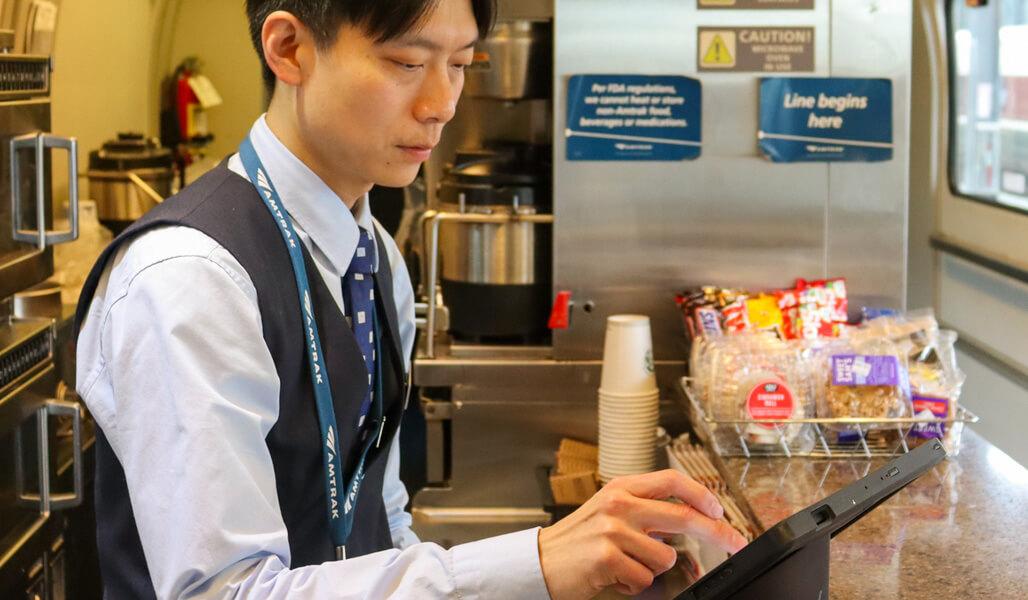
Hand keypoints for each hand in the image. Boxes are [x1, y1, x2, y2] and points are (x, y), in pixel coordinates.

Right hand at [537, 469, 747, 599]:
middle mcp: (619, 504)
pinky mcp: (608, 557)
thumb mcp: (609, 511)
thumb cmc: (579, 540)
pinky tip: (614, 576)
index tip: (720, 509)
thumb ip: (644, 510)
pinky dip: (634, 585)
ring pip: (666, 556)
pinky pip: (645, 578)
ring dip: (652, 569)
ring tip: (626, 565)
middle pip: (683, 515)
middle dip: (717, 532)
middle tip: (735, 543)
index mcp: (621, 488)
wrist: (541, 561)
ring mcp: (613, 530)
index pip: (672, 481)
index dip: (702, 494)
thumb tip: (689, 519)